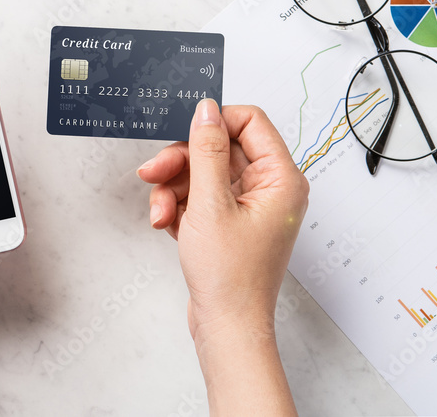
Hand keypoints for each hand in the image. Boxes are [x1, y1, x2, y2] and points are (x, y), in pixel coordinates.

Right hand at [138, 100, 308, 415]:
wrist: (226, 326)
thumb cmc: (230, 278)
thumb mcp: (210, 204)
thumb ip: (206, 151)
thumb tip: (206, 110)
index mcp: (280, 179)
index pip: (250, 122)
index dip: (213, 123)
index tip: (183, 132)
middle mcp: (269, 189)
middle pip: (219, 149)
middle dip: (182, 162)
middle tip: (155, 173)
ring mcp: (248, 207)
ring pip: (203, 173)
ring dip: (173, 188)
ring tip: (160, 212)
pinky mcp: (229, 222)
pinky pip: (199, 196)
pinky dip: (178, 206)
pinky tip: (166, 224)